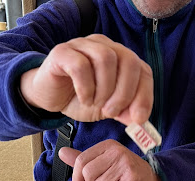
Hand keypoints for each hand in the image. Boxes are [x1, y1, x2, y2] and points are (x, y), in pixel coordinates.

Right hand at [19, 34, 152, 125]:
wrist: (50, 98)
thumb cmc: (80, 99)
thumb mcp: (107, 110)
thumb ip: (125, 112)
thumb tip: (140, 120)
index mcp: (120, 58)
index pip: (142, 70)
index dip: (144, 95)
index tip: (139, 119)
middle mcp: (104, 46)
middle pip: (128, 60)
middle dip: (124, 93)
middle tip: (111, 112)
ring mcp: (83, 45)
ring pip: (106, 59)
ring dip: (104, 89)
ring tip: (95, 104)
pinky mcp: (62, 52)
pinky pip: (80, 65)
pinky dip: (86, 88)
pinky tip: (84, 99)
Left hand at [59, 141, 163, 180]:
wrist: (150, 179)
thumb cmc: (124, 172)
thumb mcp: (103, 162)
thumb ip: (82, 159)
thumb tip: (61, 152)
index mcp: (107, 146)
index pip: (81, 160)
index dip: (76, 177)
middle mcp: (116, 152)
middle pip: (88, 173)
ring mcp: (125, 164)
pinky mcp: (132, 179)